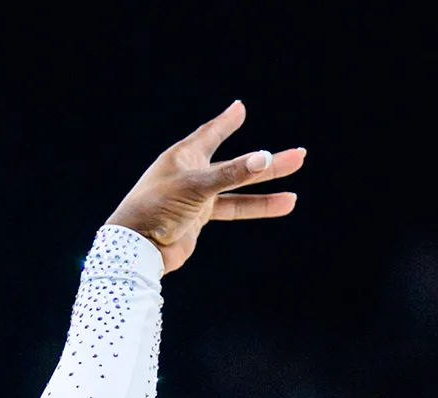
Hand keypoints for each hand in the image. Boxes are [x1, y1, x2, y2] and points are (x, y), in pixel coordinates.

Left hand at [107, 101, 304, 272]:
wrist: (138, 249)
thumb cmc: (157, 208)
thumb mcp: (196, 186)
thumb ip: (230, 174)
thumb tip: (263, 159)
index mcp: (183, 156)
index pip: (210, 133)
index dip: (227, 121)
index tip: (240, 108)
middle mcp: (191, 173)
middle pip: (235, 164)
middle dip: (266, 162)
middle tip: (299, 155)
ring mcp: (196, 197)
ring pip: (238, 189)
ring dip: (266, 188)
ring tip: (295, 190)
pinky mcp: (199, 219)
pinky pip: (234, 209)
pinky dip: (256, 207)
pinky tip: (282, 204)